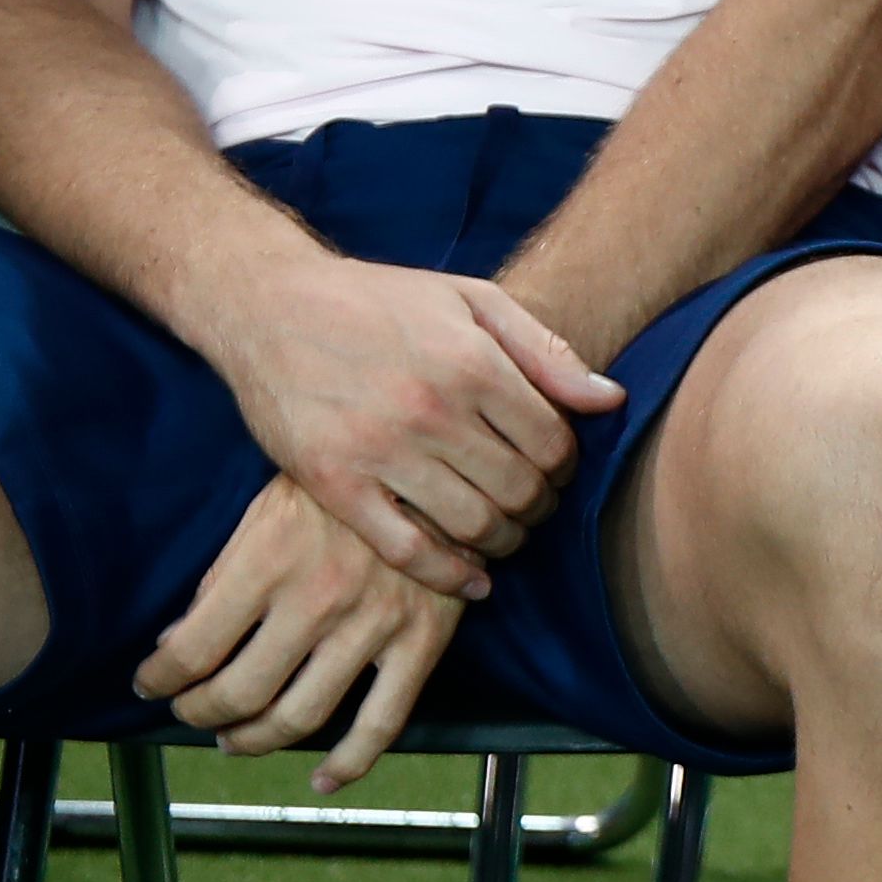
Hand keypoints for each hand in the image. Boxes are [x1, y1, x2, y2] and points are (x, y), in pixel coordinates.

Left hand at [135, 477, 467, 788]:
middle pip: (240, 692)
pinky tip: (323, 778)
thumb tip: (175, 643)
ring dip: (255, 740)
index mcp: (269, 559)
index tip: (149, 685)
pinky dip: (350, 762)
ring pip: (300, 716)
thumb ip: (221, 576)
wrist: (434, 462)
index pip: (194, 647)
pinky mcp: (421, 641)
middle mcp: (317, 599)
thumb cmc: (340, 482)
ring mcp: (372, 625)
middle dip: (200, 714)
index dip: (159, 679)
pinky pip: (383, 721)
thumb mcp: (266, 508)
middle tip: (191, 713)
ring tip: (236, 739)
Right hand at [205, 251, 621, 597]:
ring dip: (503, 543)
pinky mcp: (335, 484)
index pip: (553, 444)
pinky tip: (473, 581)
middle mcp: (430, 409)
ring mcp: (380, 450)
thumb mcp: (470, 300)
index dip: (564, 467)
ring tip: (502, 534)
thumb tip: (612, 400)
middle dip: (538, 507)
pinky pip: (408, 551)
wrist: (270, 306)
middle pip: (520, 490)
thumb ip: (546, 350)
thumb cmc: (380, 301)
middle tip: (530, 506)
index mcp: (471, 362)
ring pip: (475, 526)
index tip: (552, 469)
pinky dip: (451, 577)